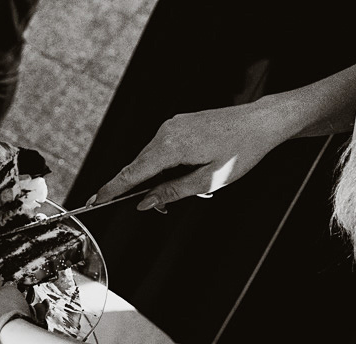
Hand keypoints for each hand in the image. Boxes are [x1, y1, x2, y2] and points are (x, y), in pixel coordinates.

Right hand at [94, 100, 290, 211]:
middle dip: (141, 189)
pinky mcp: (177, 124)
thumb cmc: (242, 150)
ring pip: (149, 159)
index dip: (111, 190)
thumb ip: (172, 192)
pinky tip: (185, 171)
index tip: (94, 201)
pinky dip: (164, 164)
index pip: (131, 174)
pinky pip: (160, 149)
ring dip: (156, 177)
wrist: (261, 122)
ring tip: (185, 186)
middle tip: (159, 208)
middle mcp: (166, 133)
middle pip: (138, 168)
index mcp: (171, 147)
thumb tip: (145, 203)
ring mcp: (171, 126)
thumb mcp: (208, 180)